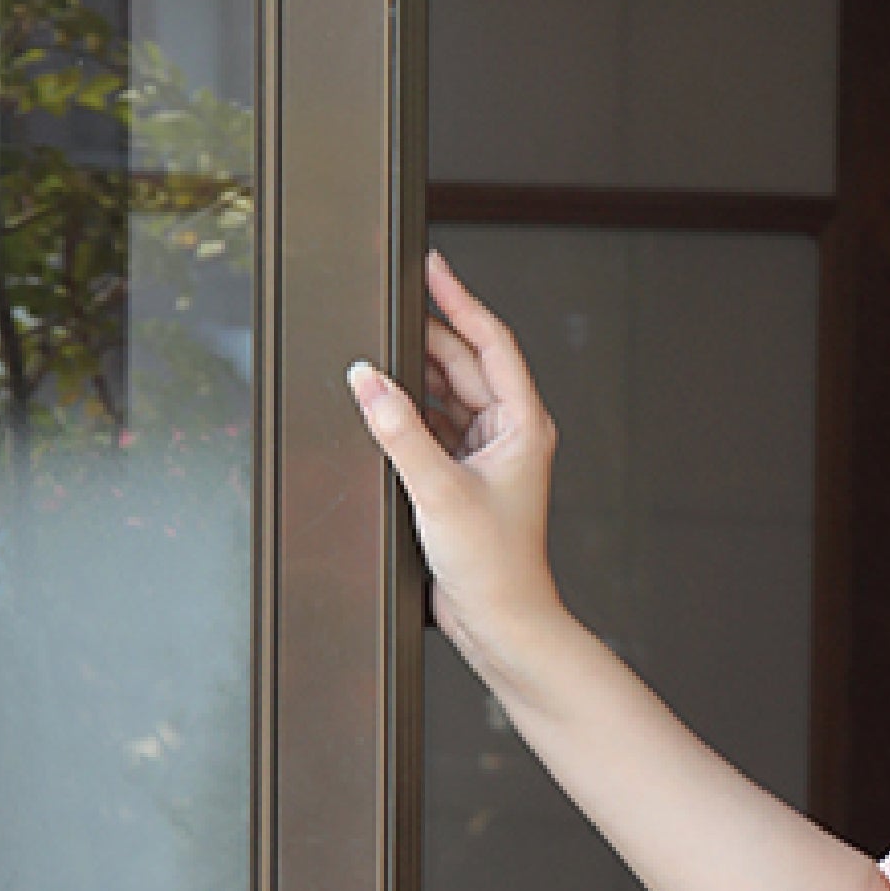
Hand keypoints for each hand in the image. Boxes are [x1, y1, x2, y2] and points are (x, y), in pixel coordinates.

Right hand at [348, 248, 563, 667]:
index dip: (460, 300)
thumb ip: (398, 429)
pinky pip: (433, 428)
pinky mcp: (464, 477)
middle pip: (464, 364)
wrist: (502, 622)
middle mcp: (510, 433)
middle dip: (426, 337)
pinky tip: (381, 406)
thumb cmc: (495, 565)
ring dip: (413, 377)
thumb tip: (366, 379)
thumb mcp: (438, 488)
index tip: (433, 268)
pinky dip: (408, 414)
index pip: (491, 342)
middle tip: (385, 310)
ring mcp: (487, 455)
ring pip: (446, 396)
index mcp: (523, 423)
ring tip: (375, 355)